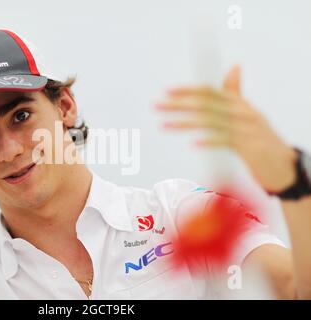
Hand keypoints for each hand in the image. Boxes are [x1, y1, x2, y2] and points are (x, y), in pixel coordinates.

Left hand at [155, 65, 296, 192]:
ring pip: (210, 122)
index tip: (166, 91)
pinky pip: (226, 141)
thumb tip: (234, 66)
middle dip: (178, 104)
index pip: (209, 91)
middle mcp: (242, 112)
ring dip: (184, 123)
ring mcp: (247, 129)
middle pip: (205, 104)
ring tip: (163, 124)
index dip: (187, 90)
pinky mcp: (252, 148)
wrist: (284, 166)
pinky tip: (193, 144)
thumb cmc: (261, 139)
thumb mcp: (247, 114)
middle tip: (157, 105)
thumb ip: (236, 93)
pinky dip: (209, 141)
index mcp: (239, 104)